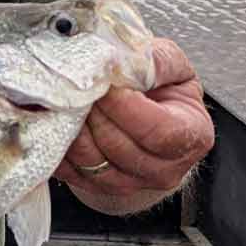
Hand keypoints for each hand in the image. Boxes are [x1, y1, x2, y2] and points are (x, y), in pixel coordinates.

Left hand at [55, 37, 214, 203]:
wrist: (144, 116)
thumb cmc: (161, 91)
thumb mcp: (171, 67)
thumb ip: (157, 61)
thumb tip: (126, 60)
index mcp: (191, 137)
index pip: (158, 131)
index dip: (125, 107)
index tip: (106, 83)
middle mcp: (163, 168)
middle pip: (118, 146)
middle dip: (94, 111)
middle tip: (79, 84)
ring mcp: (128, 182)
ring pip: (89, 158)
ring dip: (72, 125)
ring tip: (66, 98)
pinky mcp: (94, 186)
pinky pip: (67, 168)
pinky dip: (56, 142)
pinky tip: (53, 118)